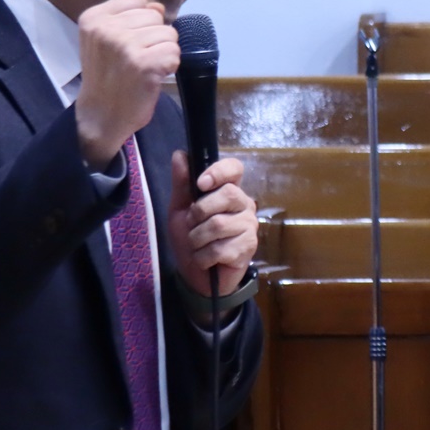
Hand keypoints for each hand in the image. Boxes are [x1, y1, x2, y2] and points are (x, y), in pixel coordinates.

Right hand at [76, 0, 179, 168]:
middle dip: (154, 37)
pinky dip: (170, 66)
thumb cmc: (107, 77)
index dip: (142, 21)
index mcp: (93, 18)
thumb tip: (159, 7)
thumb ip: (130, 19)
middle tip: (137, 59)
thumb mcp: (105, 40)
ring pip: (169, 33)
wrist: (101, 116)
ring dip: (163, 52)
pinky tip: (153, 76)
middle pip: (155, 15)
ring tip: (144, 68)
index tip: (130, 42)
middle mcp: (106, 29)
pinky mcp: (144, 64)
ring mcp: (125, 46)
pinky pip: (174, 52)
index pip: (137, 0)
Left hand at [168, 151, 257, 305]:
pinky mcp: (249, 248)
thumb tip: (180, 154)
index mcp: (228, 190)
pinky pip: (220, 248)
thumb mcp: (179, 210)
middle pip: (228, 194)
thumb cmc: (190, 239)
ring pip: (219, 224)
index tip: (202, 184)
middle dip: (200, 211)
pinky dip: (203, 256)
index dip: (220, 172)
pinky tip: (205, 259)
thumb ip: (182, 184)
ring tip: (197, 245)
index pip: (234, 168)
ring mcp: (249, 226)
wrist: (196, 275)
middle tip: (192, 225)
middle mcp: (244, 205)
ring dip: (197, 238)